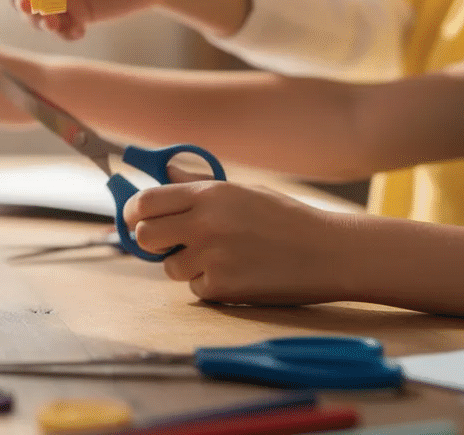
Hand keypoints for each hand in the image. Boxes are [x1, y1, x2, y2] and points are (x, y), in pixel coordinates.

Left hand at [122, 178, 350, 305]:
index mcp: (209, 194)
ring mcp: (212, 257)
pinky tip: (239, 274)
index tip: (133, 219)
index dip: (132, 212)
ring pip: (170, 267)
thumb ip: (197, 185)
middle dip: (150, 242)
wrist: (331, 253)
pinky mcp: (222, 287)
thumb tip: (162, 173)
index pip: (145, 201)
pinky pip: (195, 289)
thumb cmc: (287, 220)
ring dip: (186, 266)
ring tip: (222, 258)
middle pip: (145, 236)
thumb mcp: (242, 191)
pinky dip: (210, 286)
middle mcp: (205, 223)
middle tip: (168, 243)